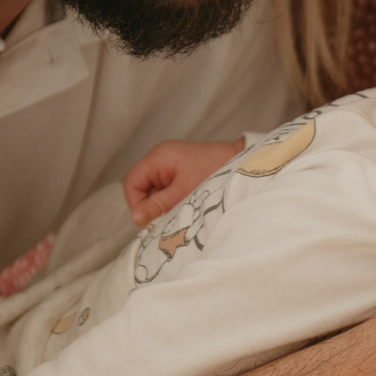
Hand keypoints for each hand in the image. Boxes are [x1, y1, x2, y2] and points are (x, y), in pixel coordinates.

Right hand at [123, 139, 243, 223]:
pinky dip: (171, 198)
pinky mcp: (180, 169)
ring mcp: (170, 162)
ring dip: (162, 202)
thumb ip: (157, 205)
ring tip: (180, 207)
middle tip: (168, 214)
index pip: (132, 183)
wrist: (243, 163)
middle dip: (151, 204)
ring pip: (153, 188)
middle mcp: (160, 157)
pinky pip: (166, 187)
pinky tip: (185, 202)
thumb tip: (134, 218)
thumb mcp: (183, 193)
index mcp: (158, 157)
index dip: (137, 203)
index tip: (152, 218)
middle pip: (140, 185)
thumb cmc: (214, 173)